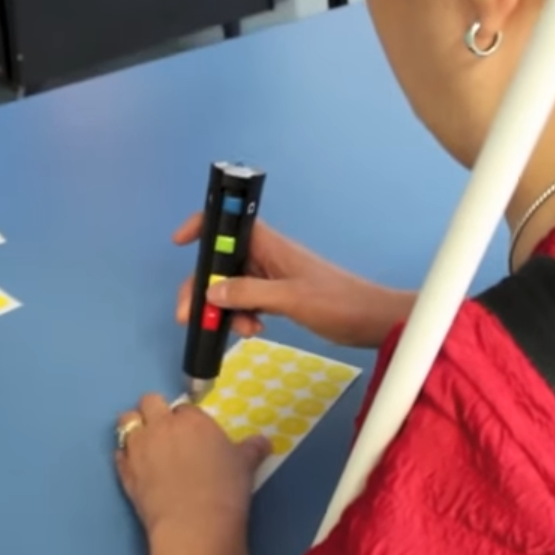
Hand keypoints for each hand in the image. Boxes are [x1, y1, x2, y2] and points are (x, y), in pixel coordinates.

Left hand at [115, 394, 270, 535]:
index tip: (193, 433)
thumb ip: (252, 449)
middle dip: (154, 410)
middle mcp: (162, 427)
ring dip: (134, 427)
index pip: (184, 407)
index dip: (187, 418)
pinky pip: (118, 454)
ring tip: (146, 442)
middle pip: (149, 402)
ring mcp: (139, 449)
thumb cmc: (225, 489)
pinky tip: (136, 466)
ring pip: (126, 422)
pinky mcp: (125, 473)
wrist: (194, 525)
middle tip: (166, 430)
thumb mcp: (245, 466)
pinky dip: (125, 457)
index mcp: (192, 420)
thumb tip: (264, 442)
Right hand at [173, 212, 414, 347]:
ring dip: (226, 308)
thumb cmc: (338, 302)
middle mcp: (268, 256)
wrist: (373, 321)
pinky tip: (252, 330)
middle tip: (191, 317)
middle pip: (221, 263)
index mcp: (270, 245)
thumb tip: (211, 291)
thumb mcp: (290, 299)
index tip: (180, 242)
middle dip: (204, 288)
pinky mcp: (280, 296)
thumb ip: (249, 293)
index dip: (202, 226)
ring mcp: (273, 277)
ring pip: (233, 286)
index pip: (228, 223)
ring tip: (236, 331)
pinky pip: (249, 301)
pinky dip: (243, 315)